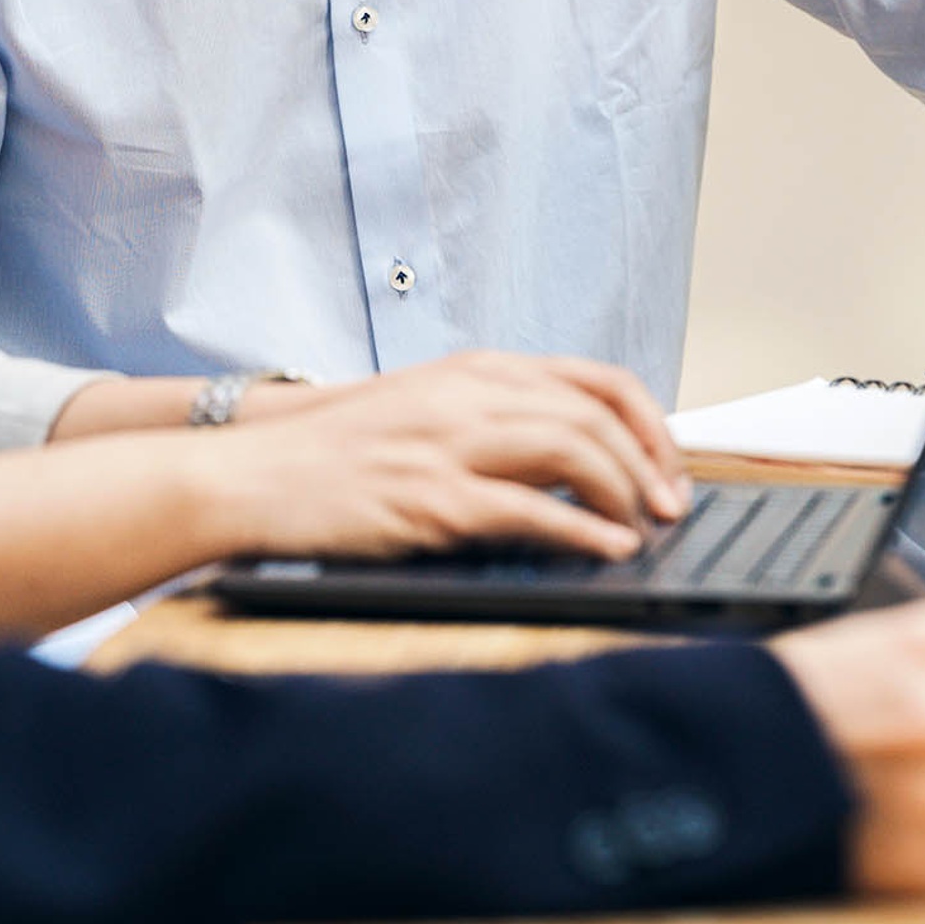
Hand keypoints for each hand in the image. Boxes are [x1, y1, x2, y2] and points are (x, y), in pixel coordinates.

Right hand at [193, 349, 691, 563]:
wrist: (254, 473)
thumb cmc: (336, 454)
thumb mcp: (425, 413)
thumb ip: (494, 422)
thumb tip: (576, 460)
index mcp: (475, 371)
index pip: (596, 381)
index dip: (650, 426)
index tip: (670, 470)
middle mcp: (468, 395)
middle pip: (596, 414)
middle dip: (651, 465)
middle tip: (670, 510)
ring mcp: (449, 443)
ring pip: (573, 449)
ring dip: (624, 494)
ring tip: (644, 532)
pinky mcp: (430, 498)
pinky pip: (528, 510)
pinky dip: (582, 532)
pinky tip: (607, 552)